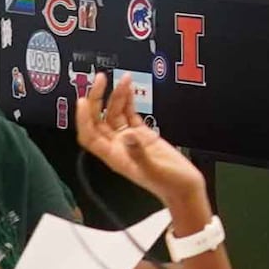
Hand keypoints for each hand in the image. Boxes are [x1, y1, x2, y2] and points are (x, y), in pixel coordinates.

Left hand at [73, 78, 209, 219]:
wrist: (186, 189)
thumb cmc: (170, 185)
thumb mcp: (154, 170)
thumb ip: (139, 153)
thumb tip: (128, 135)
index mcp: (115, 157)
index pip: (89, 136)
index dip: (83, 119)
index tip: (83, 100)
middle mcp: (119, 147)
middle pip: (98, 120)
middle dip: (97, 99)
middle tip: (101, 80)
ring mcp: (130, 140)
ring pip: (115, 113)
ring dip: (116, 95)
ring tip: (122, 79)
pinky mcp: (143, 135)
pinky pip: (130, 114)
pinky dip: (128, 100)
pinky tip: (129, 88)